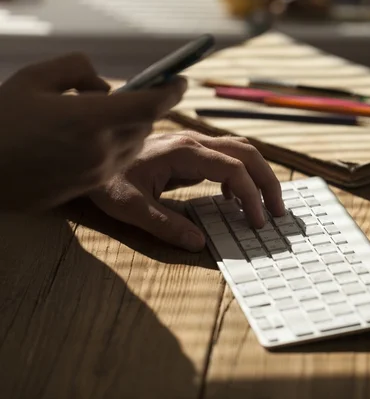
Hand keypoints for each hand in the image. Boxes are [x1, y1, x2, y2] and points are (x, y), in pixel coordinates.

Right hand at [0, 52, 186, 211]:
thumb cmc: (2, 121)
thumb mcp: (35, 78)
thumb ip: (78, 70)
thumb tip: (106, 86)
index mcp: (90, 119)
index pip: (150, 105)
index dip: (171, 90)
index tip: (180, 80)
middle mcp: (102, 149)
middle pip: (146, 124)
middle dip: (145, 108)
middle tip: (132, 95)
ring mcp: (99, 172)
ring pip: (136, 145)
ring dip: (133, 128)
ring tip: (105, 117)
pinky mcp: (92, 186)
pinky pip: (121, 162)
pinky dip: (120, 146)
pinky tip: (94, 138)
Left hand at [89, 131, 285, 251]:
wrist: (88, 154)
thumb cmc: (105, 180)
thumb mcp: (128, 206)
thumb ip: (164, 224)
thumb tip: (199, 243)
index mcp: (183, 152)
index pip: (233, 168)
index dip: (251, 195)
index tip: (257, 222)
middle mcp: (193, 141)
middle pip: (246, 152)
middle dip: (268, 181)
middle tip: (278, 212)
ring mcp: (193, 143)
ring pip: (240, 150)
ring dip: (259, 175)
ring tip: (267, 206)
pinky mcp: (190, 151)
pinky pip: (227, 157)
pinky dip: (242, 176)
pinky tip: (234, 201)